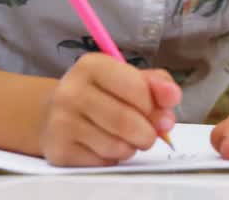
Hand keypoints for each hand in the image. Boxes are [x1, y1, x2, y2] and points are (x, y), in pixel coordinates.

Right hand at [39, 53, 180, 165]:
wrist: (55, 114)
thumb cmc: (103, 93)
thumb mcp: (130, 78)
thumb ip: (158, 84)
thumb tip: (173, 97)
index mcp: (92, 66)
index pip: (136, 88)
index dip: (154, 105)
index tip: (158, 109)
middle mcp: (71, 92)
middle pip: (127, 121)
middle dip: (149, 132)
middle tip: (150, 133)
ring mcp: (61, 123)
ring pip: (117, 146)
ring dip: (132, 147)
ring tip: (127, 138)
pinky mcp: (59, 151)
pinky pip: (103, 162)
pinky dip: (115, 158)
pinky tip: (106, 146)